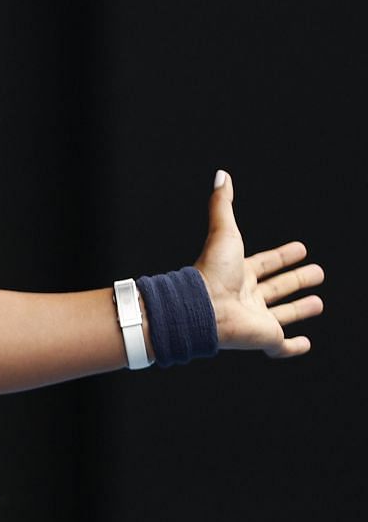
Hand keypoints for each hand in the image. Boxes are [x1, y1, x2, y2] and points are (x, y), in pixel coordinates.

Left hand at [195, 170, 323, 356]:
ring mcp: (256, 320)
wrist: (203, 309)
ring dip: (299, 310)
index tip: (301, 248)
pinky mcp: (264, 339)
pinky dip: (294, 348)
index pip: (265, 263)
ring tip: (318, 303)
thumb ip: (222, 204)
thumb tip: (221, 174)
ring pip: (281, 315)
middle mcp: (248, 297)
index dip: (282, 257)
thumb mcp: (223, 232)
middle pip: (277, 288)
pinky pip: (281, 347)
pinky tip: (305, 344)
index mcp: (239, 273)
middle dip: (297, 280)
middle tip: (318, 272)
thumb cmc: (212, 272)